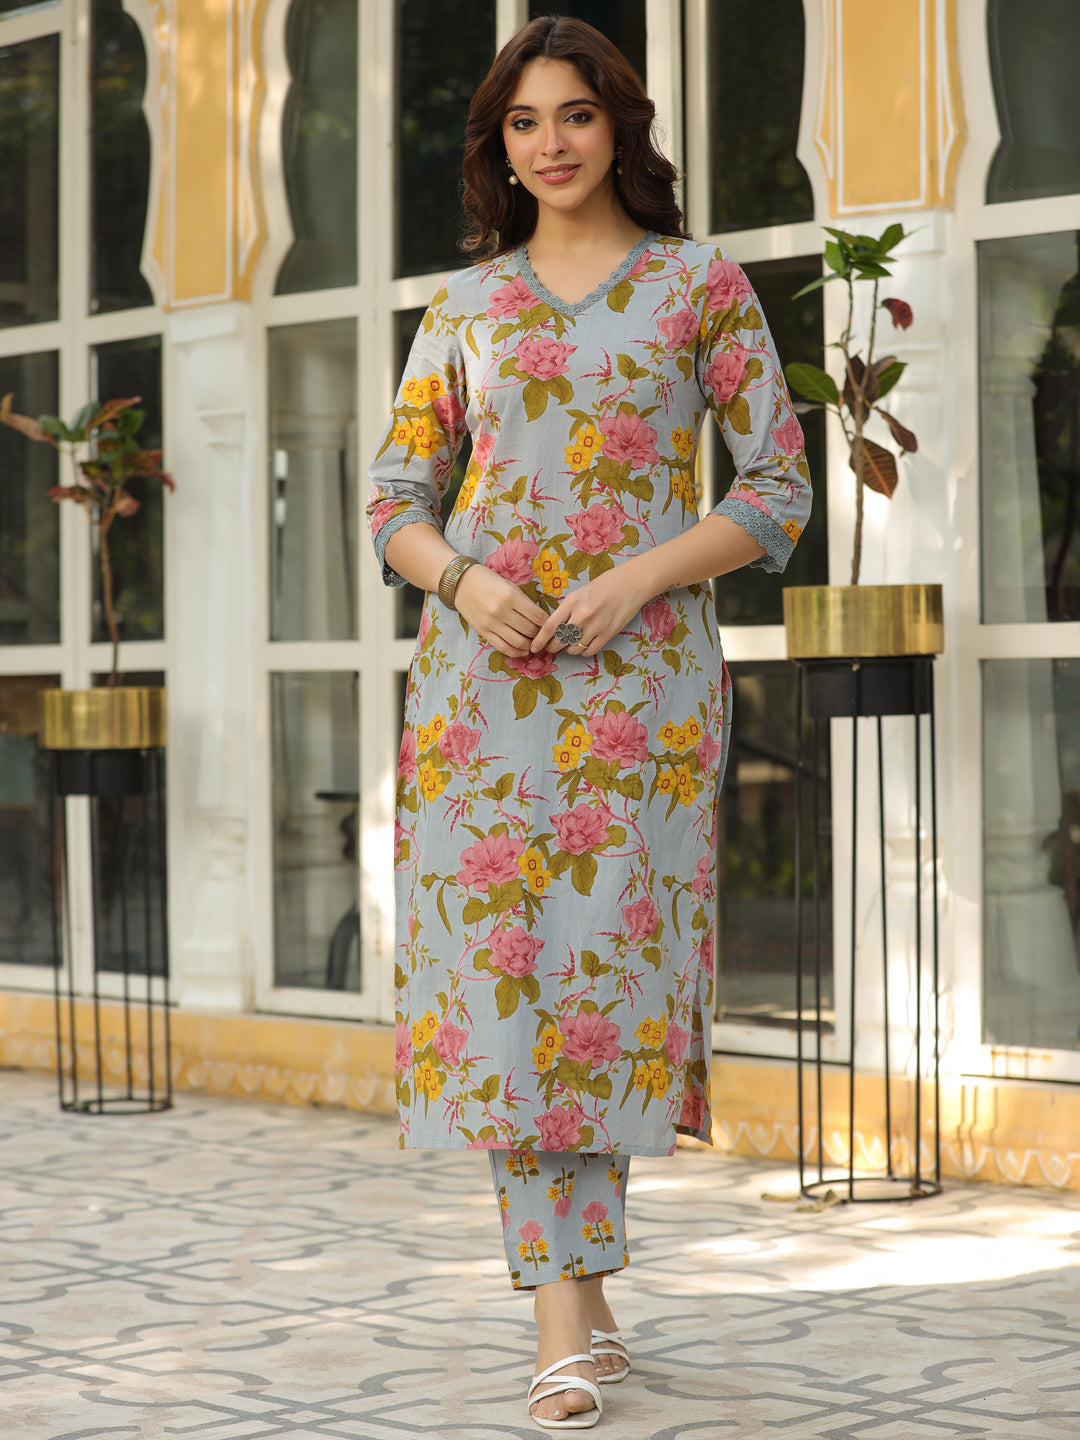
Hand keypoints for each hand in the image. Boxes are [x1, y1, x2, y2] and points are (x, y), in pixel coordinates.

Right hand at [452, 563, 548, 657]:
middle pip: (530, 630)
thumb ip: (525, 602)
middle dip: (540, 634)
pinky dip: (517, 652)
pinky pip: (503, 648)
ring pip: (519, 642)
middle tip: (544, 634)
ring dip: (530, 645)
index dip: (548, 623)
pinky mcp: (483, 632)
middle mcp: (501, 611)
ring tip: (535, 643)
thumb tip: (541, 620)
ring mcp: (491, 624)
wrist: (461, 583)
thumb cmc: (488, 581)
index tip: (551, 624)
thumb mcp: (510, 586)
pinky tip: (523, 650)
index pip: (538, 616)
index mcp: (511, 596)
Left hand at [531, 564, 652, 657]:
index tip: (534, 647)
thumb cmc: (602, 586)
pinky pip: (589, 650)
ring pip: (573, 648)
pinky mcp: (608, 634)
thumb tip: (553, 629)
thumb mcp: (579, 593)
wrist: (630, 584)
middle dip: (552, 647)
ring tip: (570, 643)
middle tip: (550, 648)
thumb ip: (566, 610)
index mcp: (572, 602)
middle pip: (559, 641)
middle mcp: (582, 615)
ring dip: (569, 649)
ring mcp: (596, 626)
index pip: (550, 627)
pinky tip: (583, 644)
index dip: (539, 640)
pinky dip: (583, 651)